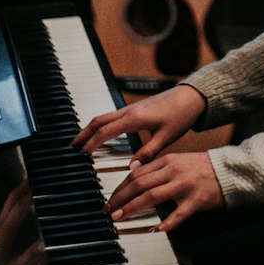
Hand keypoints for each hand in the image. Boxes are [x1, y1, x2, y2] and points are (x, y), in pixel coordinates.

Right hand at [71, 82, 207, 163]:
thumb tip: (132, 167)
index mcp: (135, 118)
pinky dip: (102, 125)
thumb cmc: (181, 115)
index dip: (92, 142)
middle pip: (99, 120)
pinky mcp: (136, 108)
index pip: (106, 131)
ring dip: (91, 128)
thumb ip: (148, 153)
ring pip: (104, 116)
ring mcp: (131, 108)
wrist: (191, 96)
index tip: (82, 154)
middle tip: (72, 147)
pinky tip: (102, 134)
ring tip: (81, 142)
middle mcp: (129, 110)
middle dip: (84, 133)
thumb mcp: (166, 137)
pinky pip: (113, 116)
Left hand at [106, 149, 224, 231]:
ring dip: (132, 208)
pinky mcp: (196, 200)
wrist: (230, 170)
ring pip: (152, 196)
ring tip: (120, 218)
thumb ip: (158, 167)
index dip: (120, 187)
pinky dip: (165, 223)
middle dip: (120, 198)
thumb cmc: (203, 167)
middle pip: (139, 184)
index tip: (111, 198)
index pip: (137, 173)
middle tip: (109, 210)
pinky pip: (178, 214)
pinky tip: (154, 231)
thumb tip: (135, 173)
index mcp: (168, 161)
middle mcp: (173, 171)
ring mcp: (184, 186)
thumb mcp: (178, 160)